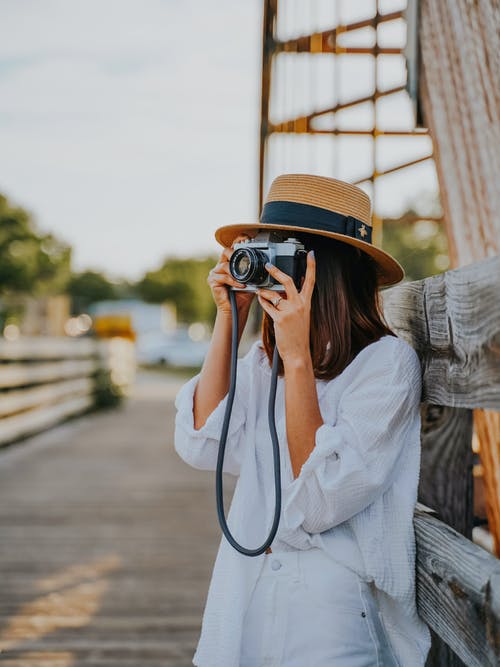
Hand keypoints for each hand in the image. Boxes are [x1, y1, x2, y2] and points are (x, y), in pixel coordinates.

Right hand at [207, 234, 255, 315]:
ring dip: (236, 273)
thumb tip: (264, 260)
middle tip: (243, 256)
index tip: (246, 238)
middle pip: (225, 252)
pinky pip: (224, 277)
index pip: (231, 248)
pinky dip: (234, 281)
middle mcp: (220, 266)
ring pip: (225, 266)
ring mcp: (214, 273)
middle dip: (235, 252)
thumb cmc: (243, 295)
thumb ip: (252, 270)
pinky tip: (241, 285)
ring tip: (245, 279)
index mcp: (228, 263)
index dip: (237, 241)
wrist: (236, 309)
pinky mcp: (212, 281)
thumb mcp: (250, 279)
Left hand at [256, 250, 315, 364]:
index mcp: (306, 303)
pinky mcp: (280, 319)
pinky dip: (262, 301)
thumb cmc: (298, 334)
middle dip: (276, 271)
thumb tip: (288, 288)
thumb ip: (296, 301)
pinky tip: (260, 299)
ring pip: (273, 294)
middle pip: (288, 281)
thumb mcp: (302, 315)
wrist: (298, 352)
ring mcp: (290, 311)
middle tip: (267, 266)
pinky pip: (268, 305)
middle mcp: (299, 305)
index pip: (311, 281)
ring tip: (260, 292)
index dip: (311, 266)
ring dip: (264, 292)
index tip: (311, 254)